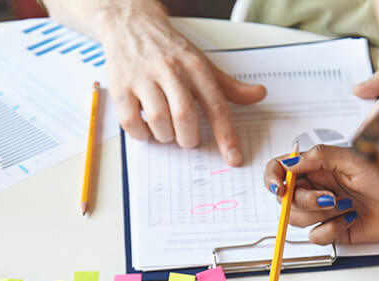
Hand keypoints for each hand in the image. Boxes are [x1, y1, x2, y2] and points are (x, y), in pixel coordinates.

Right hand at [101, 4, 265, 165]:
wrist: (130, 24)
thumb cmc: (170, 50)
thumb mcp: (202, 63)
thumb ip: (228, 86)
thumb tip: (258, 95)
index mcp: (195, 67)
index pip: (216, 106)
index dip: (226, 136)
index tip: (233, 158)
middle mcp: (170, 70)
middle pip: (184, 116)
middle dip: (189, 138)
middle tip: (188, 138)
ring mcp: (143, 77)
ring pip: (158, 121)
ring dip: (165, 136)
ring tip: (167, 130)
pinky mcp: (121, 85)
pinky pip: (131, 121)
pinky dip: (141, 133)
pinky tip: (146, 127)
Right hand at [263, 144, 378, 244]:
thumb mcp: (358, 156)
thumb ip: (321, 156)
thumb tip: (291, 163)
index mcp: (321, 164)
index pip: (282, 169)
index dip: (274, 179)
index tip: (280, 188)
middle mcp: (320, 186)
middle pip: (287, 199)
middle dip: (304, 201)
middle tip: (330, 198)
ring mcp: (327, 209)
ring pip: (298, 220)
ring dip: (320, 215)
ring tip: (346, 205)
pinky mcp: (337, 229)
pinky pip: (316, 236)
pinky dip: (331, 229)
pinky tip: (351, 219)